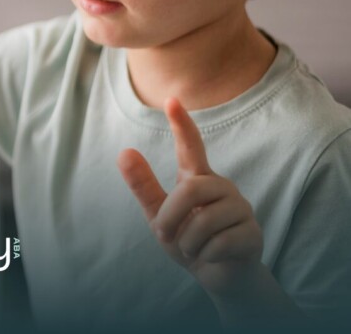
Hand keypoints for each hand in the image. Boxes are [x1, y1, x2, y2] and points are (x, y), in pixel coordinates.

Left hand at [117, 97, 263, 299]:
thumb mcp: (159, 215)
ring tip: (194, 247)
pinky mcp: (253, 234)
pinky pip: (220, 243)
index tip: (171, 100)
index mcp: (198, 179)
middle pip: (190, 190)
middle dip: (170, 216)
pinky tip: (213, 257)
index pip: (190, 147)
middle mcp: (222, 187)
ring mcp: (241, 209)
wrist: (219, 277)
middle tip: (165, 234)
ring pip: (204, 221)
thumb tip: (124, 152)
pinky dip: (205, 256)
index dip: (182, 124)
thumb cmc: (188, 239)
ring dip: (189, 242)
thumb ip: (143, 186)